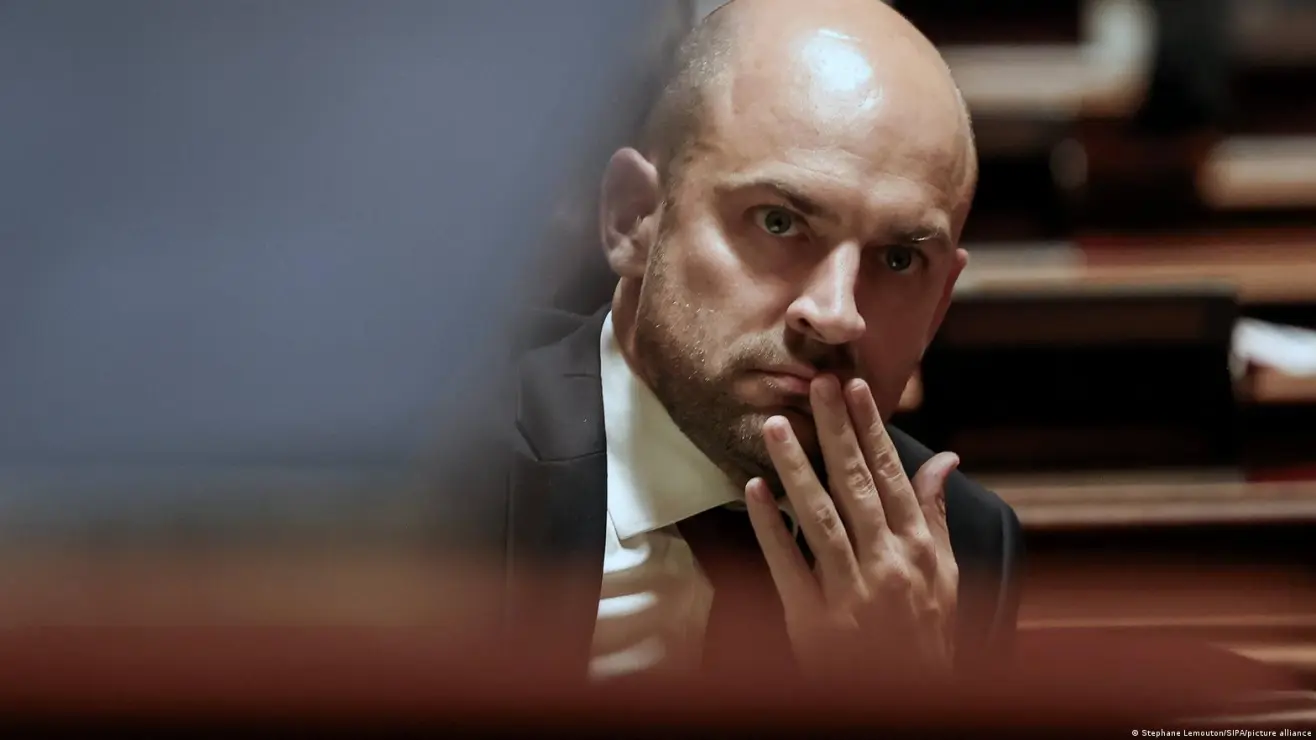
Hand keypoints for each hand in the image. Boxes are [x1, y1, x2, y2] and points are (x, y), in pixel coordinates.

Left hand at [745, 375, 960, 679]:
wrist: (909, 707)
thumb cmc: (927, 637)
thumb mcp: (946, 577)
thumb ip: (936, 515)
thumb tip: (944, 459)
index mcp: (918, 550)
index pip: (892, 476)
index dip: (871, 428)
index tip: (854, 387)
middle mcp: (886, 564)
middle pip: (856, 484)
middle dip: (834, 430)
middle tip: (814, 384)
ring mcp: (848, 591)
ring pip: (818, 516)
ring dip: (796, 467)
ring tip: (775, 425)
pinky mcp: (812, 619)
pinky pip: (786, 563)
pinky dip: (769, 525)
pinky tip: (752, 490)